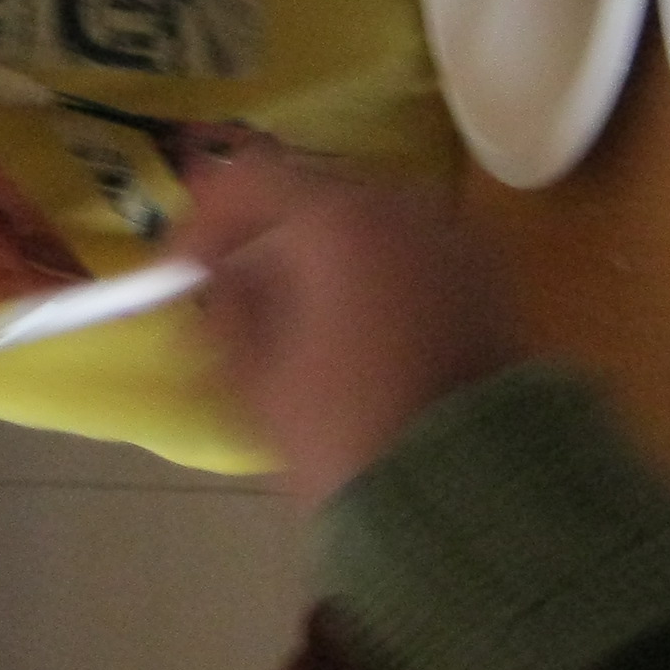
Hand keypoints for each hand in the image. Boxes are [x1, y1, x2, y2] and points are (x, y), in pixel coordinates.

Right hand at [178, 145, 515, 505]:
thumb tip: (217, 277)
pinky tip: (356, 335)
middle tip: (234, 295)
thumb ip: (225, 309)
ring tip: (296, 324)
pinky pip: (411, 258)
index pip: (247, 179)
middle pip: (312, 198)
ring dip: (322, 261)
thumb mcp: (259, 378)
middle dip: (266, 241)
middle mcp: (404, 208)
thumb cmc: (348, 433)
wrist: (473, 490)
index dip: (202, 220)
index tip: (179, 271)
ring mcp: (456, 240)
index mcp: (339, 220)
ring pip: (366, 229)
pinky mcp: (490, 280)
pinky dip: (374, 279)